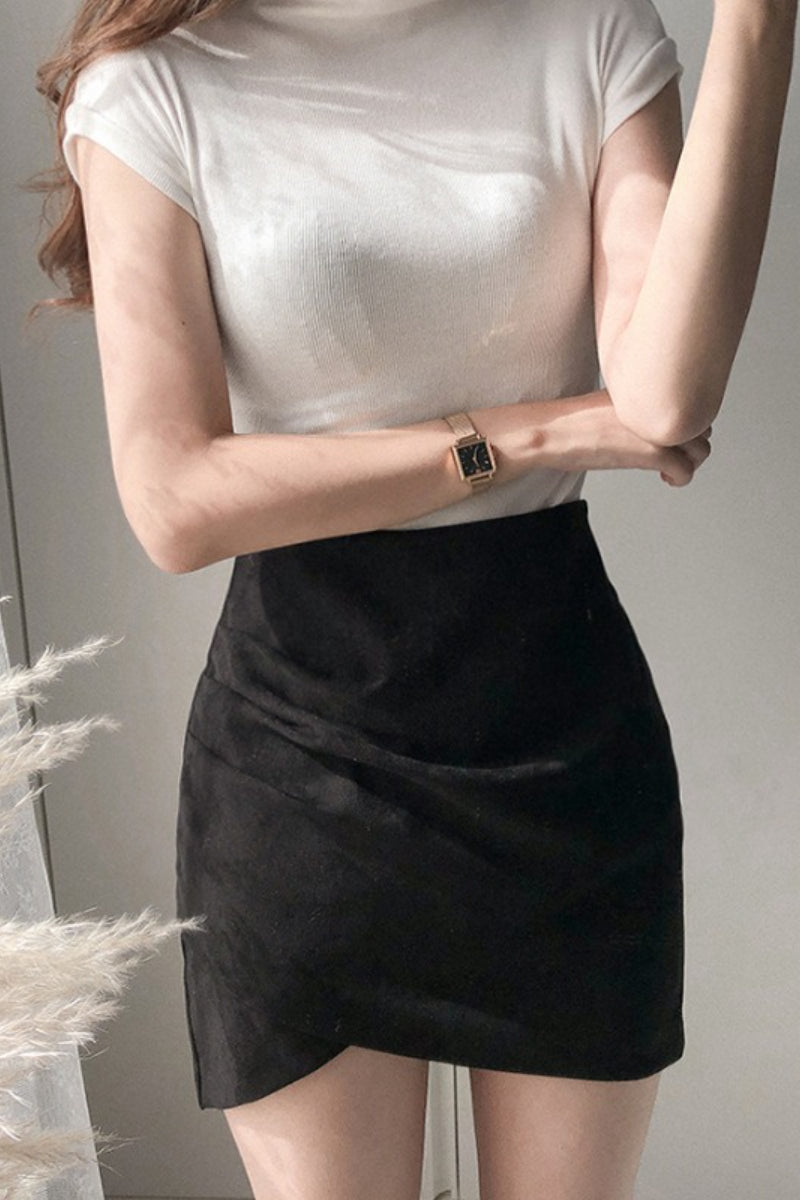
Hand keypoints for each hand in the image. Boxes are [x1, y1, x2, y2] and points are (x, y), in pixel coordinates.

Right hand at [542, 390, 711, 484]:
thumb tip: (645, 419)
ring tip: (671, 468)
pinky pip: (686, 470)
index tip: (675, 435)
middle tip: (676, 453)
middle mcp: (659, 405)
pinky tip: (666, 478)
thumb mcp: (612, 401)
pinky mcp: (652, 453)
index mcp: (651, 389)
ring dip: (691, 462)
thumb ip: (636, 405)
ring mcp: (658, 429)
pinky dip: (681, 478)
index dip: (687, 422)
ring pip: (701, 449)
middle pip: (702, 424)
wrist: (554, 432)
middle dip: (692, 443)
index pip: (692, 402)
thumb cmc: (573, 421)